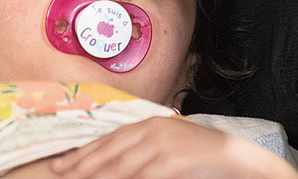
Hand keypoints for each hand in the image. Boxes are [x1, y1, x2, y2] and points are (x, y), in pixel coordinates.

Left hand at [49, 116, 297, 178]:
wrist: (239, 158)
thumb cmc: (203, 156)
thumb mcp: (169, 147)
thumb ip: (144, 153)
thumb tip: (115, 167)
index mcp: (149, 125)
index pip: (108, 140)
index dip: (83, 153)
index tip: (60, 165)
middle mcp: (152, 130)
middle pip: (109, 150)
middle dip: (81, 165)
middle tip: (58, 174)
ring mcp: (162, 144)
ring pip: (120, 165)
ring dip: (97, 176)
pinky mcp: (172, 161)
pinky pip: (141, 177)